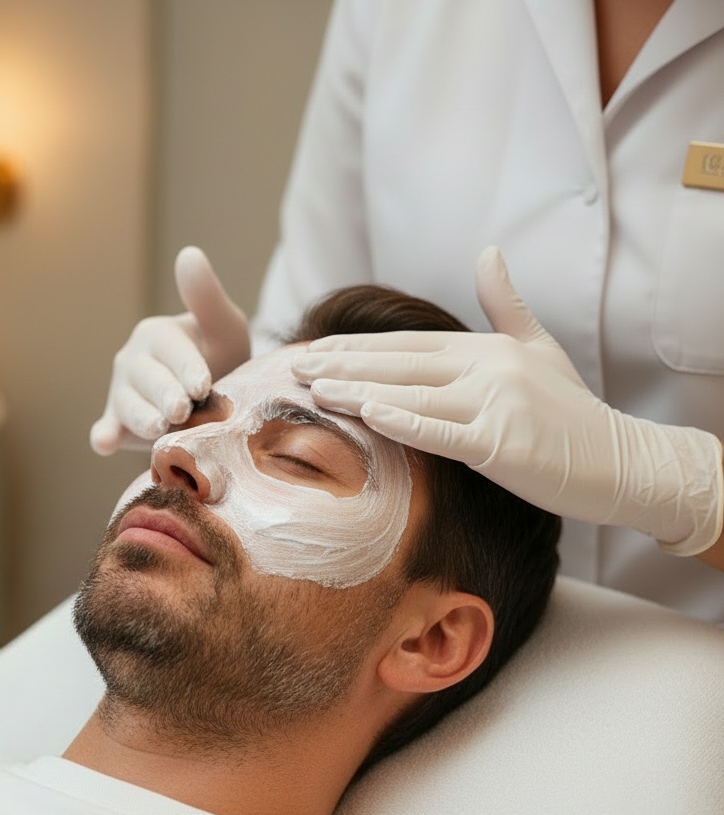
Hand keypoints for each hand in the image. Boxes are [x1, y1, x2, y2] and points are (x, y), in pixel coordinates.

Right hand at [90, 247, 250, 454]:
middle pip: (146, 380)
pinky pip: (107, 429)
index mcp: (154, 335)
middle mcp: (132, 362)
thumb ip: (206, 295)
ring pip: (127, 406)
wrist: (216, 392)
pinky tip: (104, 443)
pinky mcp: (118, 424)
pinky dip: (104, 436)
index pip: (169, 350)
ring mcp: (123, 394)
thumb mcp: (223, 326)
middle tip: (181, 412)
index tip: (203, 384)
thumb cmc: (219, 354)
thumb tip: (188, 253)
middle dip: (164, 396)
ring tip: (157, 430)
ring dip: (140, 418)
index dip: (186, 367)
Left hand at [292, 246, 722, 554]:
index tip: (313, 350)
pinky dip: (403, 423)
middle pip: (398, 365)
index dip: (355, 347)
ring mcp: (495, 404)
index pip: (406, 346)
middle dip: (341, 365)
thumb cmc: (572, 411)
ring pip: (410, 395)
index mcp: (486, 348)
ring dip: (355, 391)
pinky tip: (366, 414)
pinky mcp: (503, 443)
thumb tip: (488, 252)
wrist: (622, 461)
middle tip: (293, 366)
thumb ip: (507, 303)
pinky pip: (442, 433)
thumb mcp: (539, 348)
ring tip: (312, 389)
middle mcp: (487, 368)